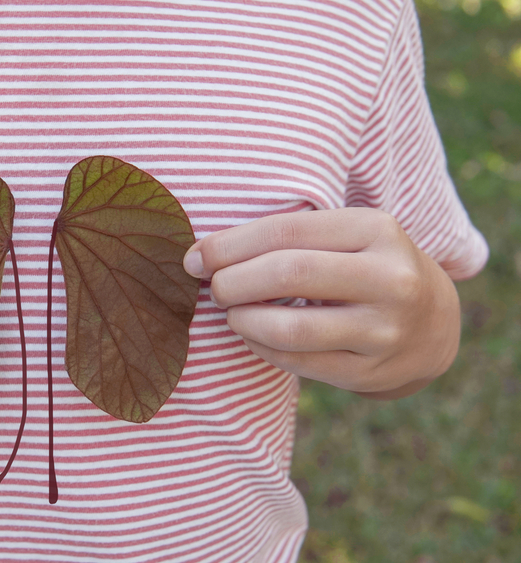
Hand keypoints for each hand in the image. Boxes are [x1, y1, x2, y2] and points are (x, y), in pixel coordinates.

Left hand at [182, 208, 460, 398]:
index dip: (229, 245)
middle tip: (214, 288)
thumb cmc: (364, 268)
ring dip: (243, 320)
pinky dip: (261, 347)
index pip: (285, 230)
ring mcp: (385, 330)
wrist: (434, 326)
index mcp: (377, 229)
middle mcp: (390, 278)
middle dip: (232, 281)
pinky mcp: (372, 372)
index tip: (195, 257)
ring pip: (290, 328)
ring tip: (231, 313)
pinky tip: (252, 335)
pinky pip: (298, 362)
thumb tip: (200, 256)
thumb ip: (286, 237)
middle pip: (287, 274)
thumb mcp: (346, 237)